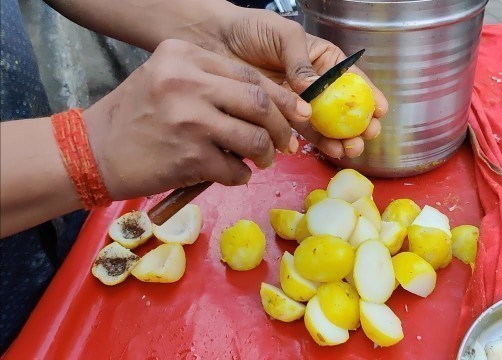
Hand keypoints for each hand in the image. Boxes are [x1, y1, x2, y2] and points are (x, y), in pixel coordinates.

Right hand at [83, 39, 308, 199]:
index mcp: (184, 56)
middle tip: (287, 142)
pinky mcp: (191, 157)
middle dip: (283, 126)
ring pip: (254, 137)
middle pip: (259, 101)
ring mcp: (191, 120)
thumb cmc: (134, 116)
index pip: (248, 75)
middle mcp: (188, 82)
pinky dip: (240, 176)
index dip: (280, 97)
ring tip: (262, 160)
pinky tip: (233, 174)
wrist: (94, 152)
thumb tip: (267, 103)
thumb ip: (210, 82)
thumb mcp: (166, 79)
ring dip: (265, 154)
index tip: (297, 111)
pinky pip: (235, 169)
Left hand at [195, 5, 388, 158]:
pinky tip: (324, 150)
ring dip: (339, 139)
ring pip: (325, 125)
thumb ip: (301, 61)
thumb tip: (311, 88)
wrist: (214, 41)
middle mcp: (313, 84)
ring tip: (348, 150)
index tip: (381, 111)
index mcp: (321, 60)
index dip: (369, 96)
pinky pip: (300, 132)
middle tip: (365, 136)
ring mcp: (297, 102)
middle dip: (357, 125)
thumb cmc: (250, 29)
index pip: (351, 79)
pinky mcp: (279, 116)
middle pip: (342, 108)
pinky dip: (313, 143)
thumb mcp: (283, 35)